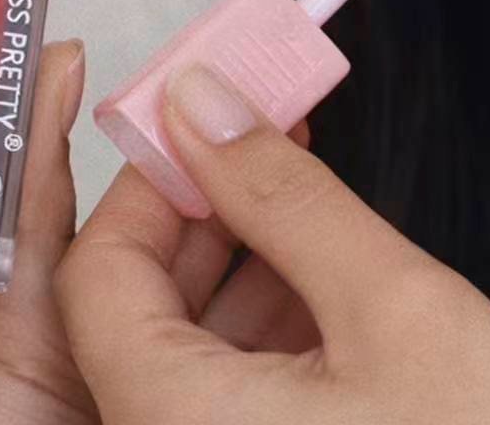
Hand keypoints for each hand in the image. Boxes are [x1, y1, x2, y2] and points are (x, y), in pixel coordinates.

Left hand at [54, 61, 489, 424]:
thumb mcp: (394, 306)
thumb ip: (285, 197)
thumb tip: (201, 101)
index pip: (95, 277)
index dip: (149, 180)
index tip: (208, 113)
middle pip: (137, 309)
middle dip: (202, 207)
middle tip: (265, 131)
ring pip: (190, 344)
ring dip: (242, 257)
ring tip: (305, 187)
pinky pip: (231, 388)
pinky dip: (270, 321)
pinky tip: (327, 272)